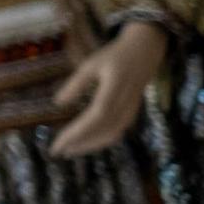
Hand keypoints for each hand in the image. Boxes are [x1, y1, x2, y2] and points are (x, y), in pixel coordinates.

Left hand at [51, 23, 166, 157]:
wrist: (145, 52)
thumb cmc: (114, 56)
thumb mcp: (91, 64)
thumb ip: (75, 84)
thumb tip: (58, 103)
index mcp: (114, 89)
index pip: (95, 117)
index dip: (78, 133)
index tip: (59, 142)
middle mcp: (125, 103)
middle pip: (103, 131)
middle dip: (80, 143)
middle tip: (58, 151)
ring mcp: (131, 110)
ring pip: (111, 135)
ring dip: (90, 145)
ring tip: (69, 149)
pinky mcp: (132, 112)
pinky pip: (117, 131)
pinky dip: (101, 140)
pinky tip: (87, 141)